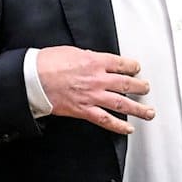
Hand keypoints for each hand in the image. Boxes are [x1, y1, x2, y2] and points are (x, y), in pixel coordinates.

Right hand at [37, 45, 153, 133]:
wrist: (33, 79)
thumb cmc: (47, 63)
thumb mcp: (71, 52)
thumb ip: (88, 57)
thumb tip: (95, 60)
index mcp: (95, 61)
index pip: (122, 64)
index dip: (132, 66)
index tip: (136, 68)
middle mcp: (98, 79)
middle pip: (127, 84)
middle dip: (140, 87)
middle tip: (146, 88)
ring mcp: (92, 96)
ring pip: (122, 103)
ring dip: (138, 109)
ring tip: (149, 112)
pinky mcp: (84, 110)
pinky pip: (106, 120)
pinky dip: (119, 126)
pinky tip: (128, 129)